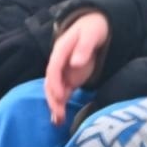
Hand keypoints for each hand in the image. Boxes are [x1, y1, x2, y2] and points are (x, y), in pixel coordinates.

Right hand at [45, 11, 109, 126]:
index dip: (56, 83)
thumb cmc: (93, 28)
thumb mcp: (91, 34)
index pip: (54, 68)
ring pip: (54, 89)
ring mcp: (63, 71)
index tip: (61, 96)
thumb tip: (75, 63)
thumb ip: (84, 48)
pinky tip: (60, 119)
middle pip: (50, 82)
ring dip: (55, 105)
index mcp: (61, 50)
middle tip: (58, 115)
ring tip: (58, 121)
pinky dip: (60, 105)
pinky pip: (62, 93)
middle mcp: (58, 62)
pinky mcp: (69, 78)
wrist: (95, 25)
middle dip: (53, 99)